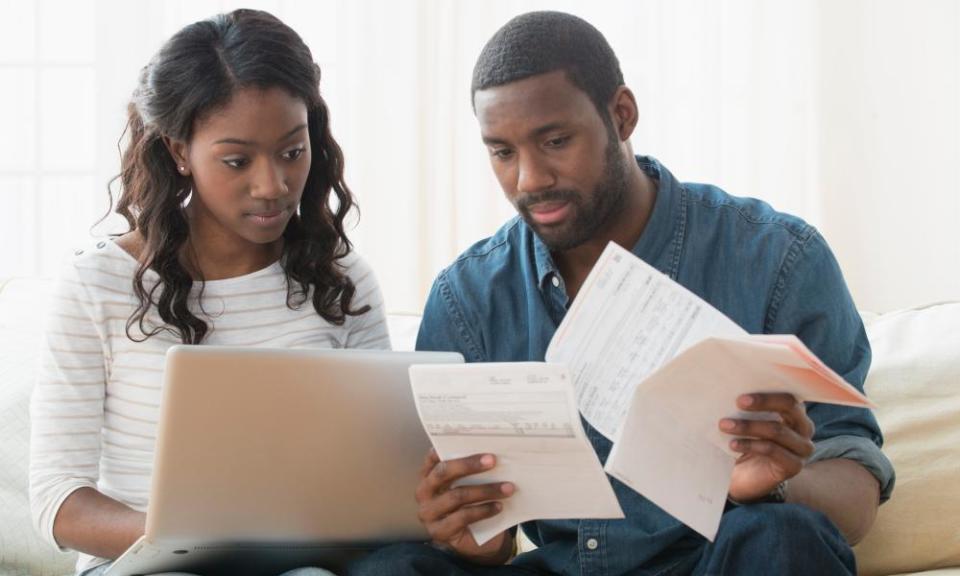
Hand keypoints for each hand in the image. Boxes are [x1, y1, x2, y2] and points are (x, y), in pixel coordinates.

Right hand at [414, 449, 515, 564]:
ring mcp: (429, 513)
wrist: (475, 539)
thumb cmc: (471, 503)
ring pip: (457, 496)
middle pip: (443, 473)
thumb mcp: (470, 484)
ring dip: (485, 490)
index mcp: (428, 475)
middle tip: (493, 460)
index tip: (468, 439)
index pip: (433, 457)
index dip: (447, 447)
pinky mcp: (439, 531)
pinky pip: (463, 517)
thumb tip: (490, 452)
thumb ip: (471, 470)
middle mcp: (424, 492)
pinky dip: (484, 510)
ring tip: (507, 488)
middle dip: (469, 465)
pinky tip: (498, 506)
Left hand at [721, 393, 814, 502]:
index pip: (788, 394)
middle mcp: (804, 427)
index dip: (768, 391)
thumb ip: (746, 406)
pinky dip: (750, 445)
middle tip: (738, 402)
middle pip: (789, 407)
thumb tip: (730, 388)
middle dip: (763, 401)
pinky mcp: (794, 465)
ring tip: (725, 425)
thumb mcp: (745, 420)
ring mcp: (802, 448)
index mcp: (794, 411)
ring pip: (777, 430)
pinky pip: (772, 450)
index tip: (743, 392)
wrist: (743, 477)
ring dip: (748, 426)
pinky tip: (733, 444)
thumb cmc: (744, 441)